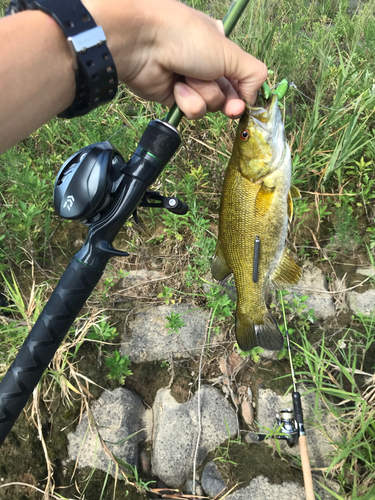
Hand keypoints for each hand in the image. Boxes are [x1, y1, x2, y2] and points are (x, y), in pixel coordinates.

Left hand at [84, 0, 267, 118]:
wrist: (143, 44)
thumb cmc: (187, 38)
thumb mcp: (229, 52)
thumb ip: (252, 74)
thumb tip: (253, 97)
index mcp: (220, 47)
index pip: (241, 77)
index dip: (244, 93)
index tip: (244, 102)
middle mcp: (205, 65)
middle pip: (226, 95)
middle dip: (225, 100)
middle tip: (228, 107)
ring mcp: (189, 82)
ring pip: (209, 105)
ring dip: (202, 95)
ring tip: (187, 78)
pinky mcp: (173, 98)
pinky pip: (190, 110)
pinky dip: (186, 101)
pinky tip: (176, 87)